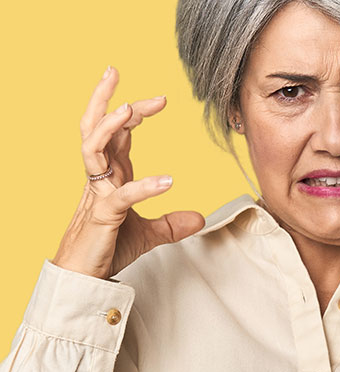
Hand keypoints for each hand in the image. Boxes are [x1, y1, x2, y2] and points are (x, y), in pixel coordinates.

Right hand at [51, 66, 204, 279]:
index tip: (159, 100)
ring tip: (129, 109)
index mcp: (111, 176)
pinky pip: (122, 196)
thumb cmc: (108, 248)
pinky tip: (168, 181)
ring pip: (92, 149)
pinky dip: (144, 187)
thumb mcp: (148, 234)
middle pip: (95, 128)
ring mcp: (99, 195)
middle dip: (103, 98)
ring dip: (110, 126)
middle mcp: (101, 178)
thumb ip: (172, 224)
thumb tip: (200, 218)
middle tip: (113, 71)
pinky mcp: (104, 216)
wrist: (85, 277)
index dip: (134, 113)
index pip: (119, 134)